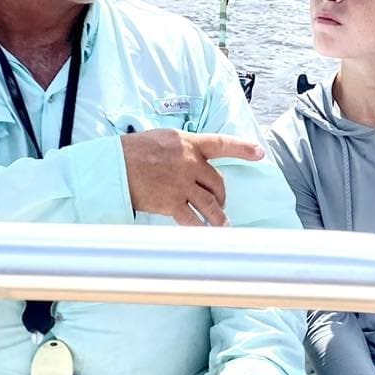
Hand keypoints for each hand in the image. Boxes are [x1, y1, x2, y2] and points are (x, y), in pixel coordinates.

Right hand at [121, 130, 264, 225]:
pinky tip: (206, 234)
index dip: (243, 149)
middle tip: (220, 202)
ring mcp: (183, 185)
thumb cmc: (132, 151)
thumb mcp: (161, 139)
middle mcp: (190, 163)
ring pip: (211, 204)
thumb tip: (191, 160)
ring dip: (219, 216)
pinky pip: (193, 219)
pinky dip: (201, 228)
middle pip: (217, 182)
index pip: (222, 144)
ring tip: (223, 224)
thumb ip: (181, 149)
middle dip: (221, 194)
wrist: (114, 166)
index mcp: (188, 144)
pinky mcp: (172, 203)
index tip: (259, 153)